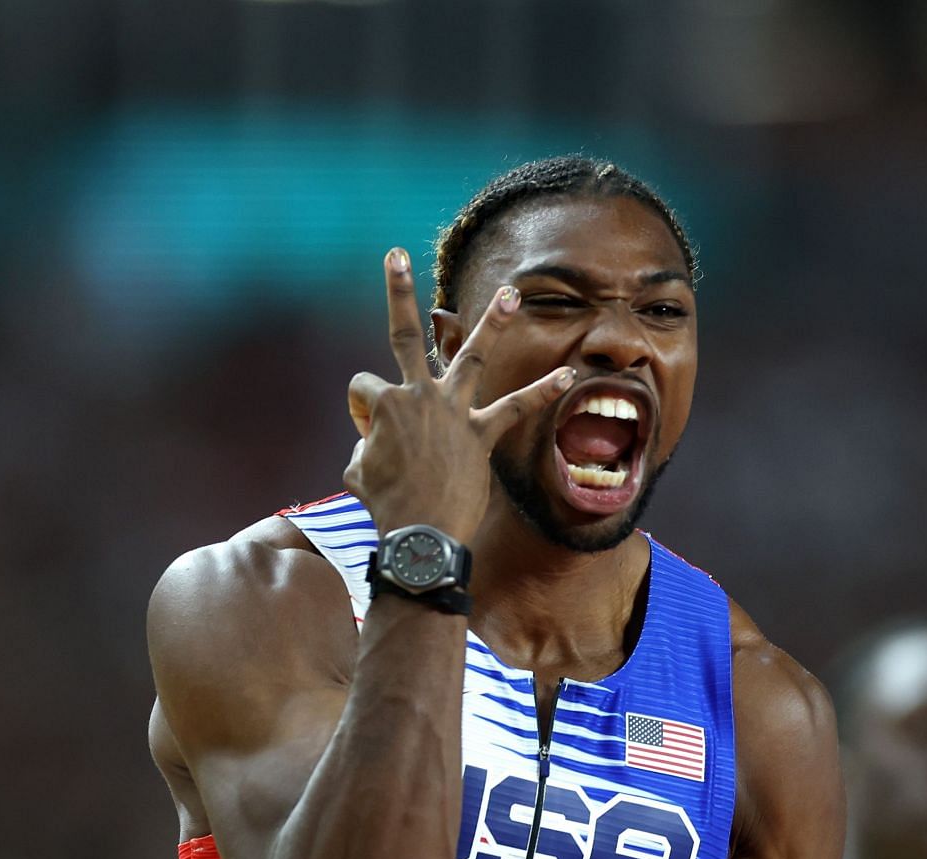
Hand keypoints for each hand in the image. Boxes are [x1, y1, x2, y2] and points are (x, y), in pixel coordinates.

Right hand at [344, 247, 574, 539]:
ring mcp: (453, 412)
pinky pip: (516, 408)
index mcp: (384, 404)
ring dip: (493, 322)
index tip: (367, 436)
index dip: (361, 410)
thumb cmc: (385, 508)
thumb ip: (367, 449)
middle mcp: (418, 396)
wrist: (420, 535)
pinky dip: (542, 392)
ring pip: (472, 355)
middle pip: (403, 334)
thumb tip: (375, 447)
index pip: (365, 388)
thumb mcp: (359, 473)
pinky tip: (567, 376)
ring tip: (510, 291)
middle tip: (396, 255)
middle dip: (396, 291)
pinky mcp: (482, 435)